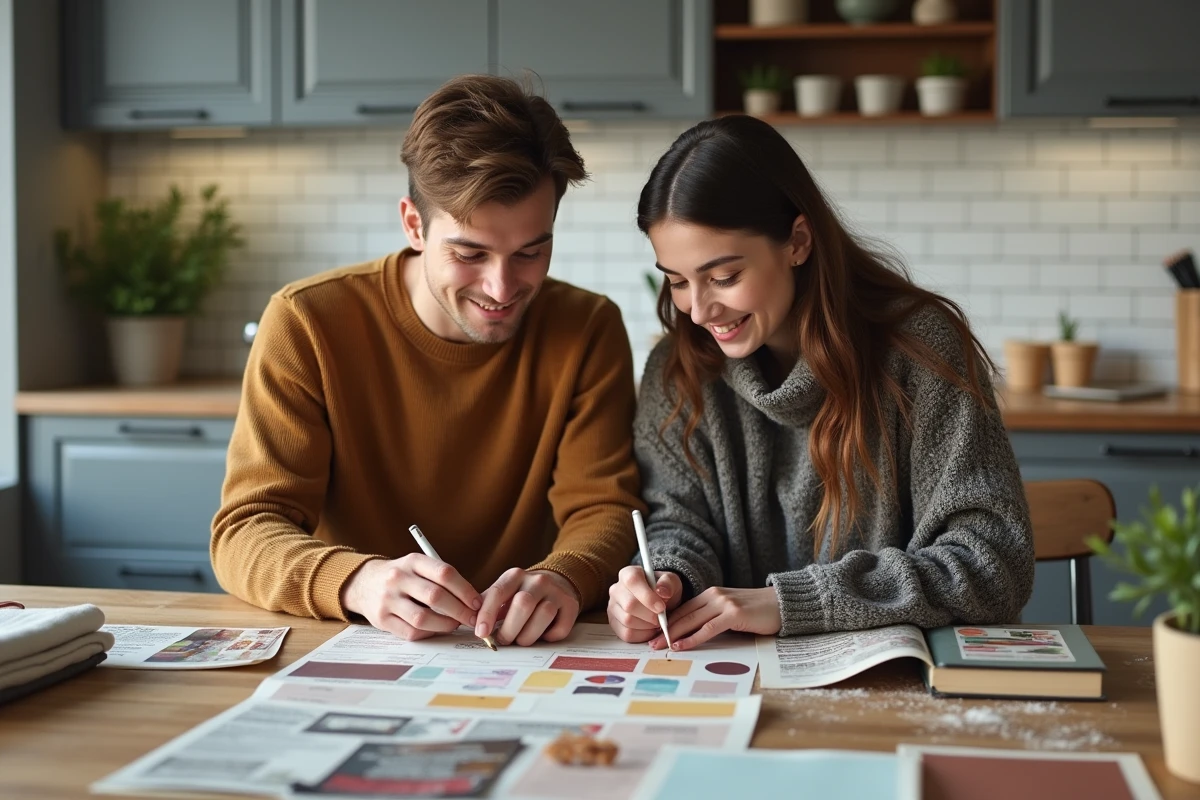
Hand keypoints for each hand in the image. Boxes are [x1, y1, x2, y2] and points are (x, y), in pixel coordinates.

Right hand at [341, 556, 481, 640]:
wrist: (363, 583)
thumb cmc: (401, 576)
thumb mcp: (417, 566)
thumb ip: (440, 578)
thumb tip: (472, 600)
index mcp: (412, 561)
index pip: (444, 573)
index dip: (465, 589)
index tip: (477, 602)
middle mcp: (398, 578)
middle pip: (436, 596)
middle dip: (459, 610)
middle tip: (472, 619)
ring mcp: (387, 599)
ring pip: (423, 618)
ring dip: (445, 624)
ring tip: (455, 624)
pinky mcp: (381, 619)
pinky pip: (410, 632)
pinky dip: (428, 633)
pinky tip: (436, 629)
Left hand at [477, 569, 580, 645]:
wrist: (558, 582)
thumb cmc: (522, 593)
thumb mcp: (504, 592)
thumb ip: (486, 604)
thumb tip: (465, 622)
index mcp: (515, 576)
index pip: (498, 592)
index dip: (488, 614)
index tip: (481, 633)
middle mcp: (537, 580)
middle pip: (523, 604)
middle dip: (510, 629)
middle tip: (504, 640)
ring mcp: (557, 592)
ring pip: (543, 615)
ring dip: (528, 635)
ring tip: (521, 640)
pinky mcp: (571, 606)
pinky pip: (559, 628)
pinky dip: (549, 637)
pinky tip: (542, 635)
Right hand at [607, 565, 683, 643]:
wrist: (659, 602)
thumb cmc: (663, 589)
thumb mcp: (671, 581)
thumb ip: (668, 583)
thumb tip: (662, 592)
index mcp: (628, 573)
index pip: (632, 581)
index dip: (647, 596)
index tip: (661, 607)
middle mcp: (616, 589)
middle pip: (629, 605)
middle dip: (649, 615)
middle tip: (661, 618)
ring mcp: (612, 607)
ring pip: (627, 621)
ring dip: (647, 626)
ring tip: (656, 622)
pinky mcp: (614, 623)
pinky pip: (626, 634)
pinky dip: (642, 635)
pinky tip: (649, 629)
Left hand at [657, 587, 780, 651]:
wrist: (782, 604)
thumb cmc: (757, 612)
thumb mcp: (730, 611)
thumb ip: (713, 617)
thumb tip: (692, 634)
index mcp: (711, 594)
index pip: (683, 609)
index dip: (667, 622)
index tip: (654, 634)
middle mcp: (715, 595)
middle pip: (683, 614)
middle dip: (664, 629)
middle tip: (650, 643)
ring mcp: (724, 603)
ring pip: (692, 620)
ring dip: (673, 634)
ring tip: (660, 646)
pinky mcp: (734, 614)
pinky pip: (708, 628)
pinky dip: (693, 638)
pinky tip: (681, 645)